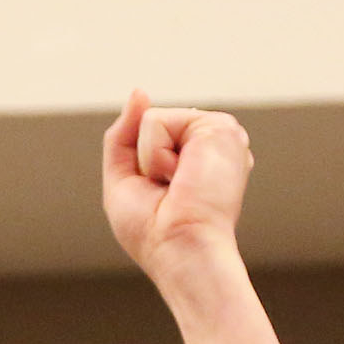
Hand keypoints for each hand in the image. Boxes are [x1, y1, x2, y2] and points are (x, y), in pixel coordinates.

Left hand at [102, 91, 254, 282]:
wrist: (180, 251)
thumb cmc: (154, 233)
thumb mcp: (124, 180)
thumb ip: (124, 134)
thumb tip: (141, 92)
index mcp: (197, 158)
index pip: (151, 137)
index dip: (141, 167)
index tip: (164, 201)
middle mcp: (211, 144)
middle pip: (148, 125)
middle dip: (143, 161)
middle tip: (169, 195)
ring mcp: (218, 134)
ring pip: (152, 120)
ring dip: (151, 160)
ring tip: (177, 186)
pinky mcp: (219, 127)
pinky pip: (156, 121)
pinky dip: (156, 155)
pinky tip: (181, 177)